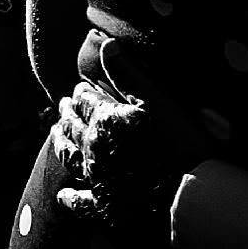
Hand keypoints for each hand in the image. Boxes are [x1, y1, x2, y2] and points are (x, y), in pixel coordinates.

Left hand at [50, 39, 210, 234]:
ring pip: (68, 156)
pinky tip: (62, 197)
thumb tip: (106, 44)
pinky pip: (82, 202)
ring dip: (60, 142)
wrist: (192, 192)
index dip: (82, 91)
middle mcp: (92, 147)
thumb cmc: (181, 143)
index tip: (81, 87)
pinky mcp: (106, 204)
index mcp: (103, 120)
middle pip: (71, 124)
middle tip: (64, 106)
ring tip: (55, 133)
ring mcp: (97, 177)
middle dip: (67, 112)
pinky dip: (71, 199)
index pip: (83, 99)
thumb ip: (129, 74)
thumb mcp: (158, 101)